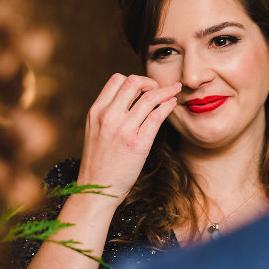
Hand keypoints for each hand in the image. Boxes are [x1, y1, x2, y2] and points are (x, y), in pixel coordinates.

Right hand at [76, 73, 180, 202]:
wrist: (96, 189)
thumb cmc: (98, 161)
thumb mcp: (94, 130)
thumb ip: (107, 113)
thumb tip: (129, 98)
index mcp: (96, 111)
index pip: (116, 80)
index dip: (134, 80)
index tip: (144, 87)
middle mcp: (109, 116)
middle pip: (134, 82)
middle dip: (150, 81)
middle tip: (159, 88)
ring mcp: (124, 129)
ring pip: (150, 97)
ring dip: (166, 90)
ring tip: (174, 91)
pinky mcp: (139, 144)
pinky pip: (158, 116)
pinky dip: (168, 105)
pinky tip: (172, 104)